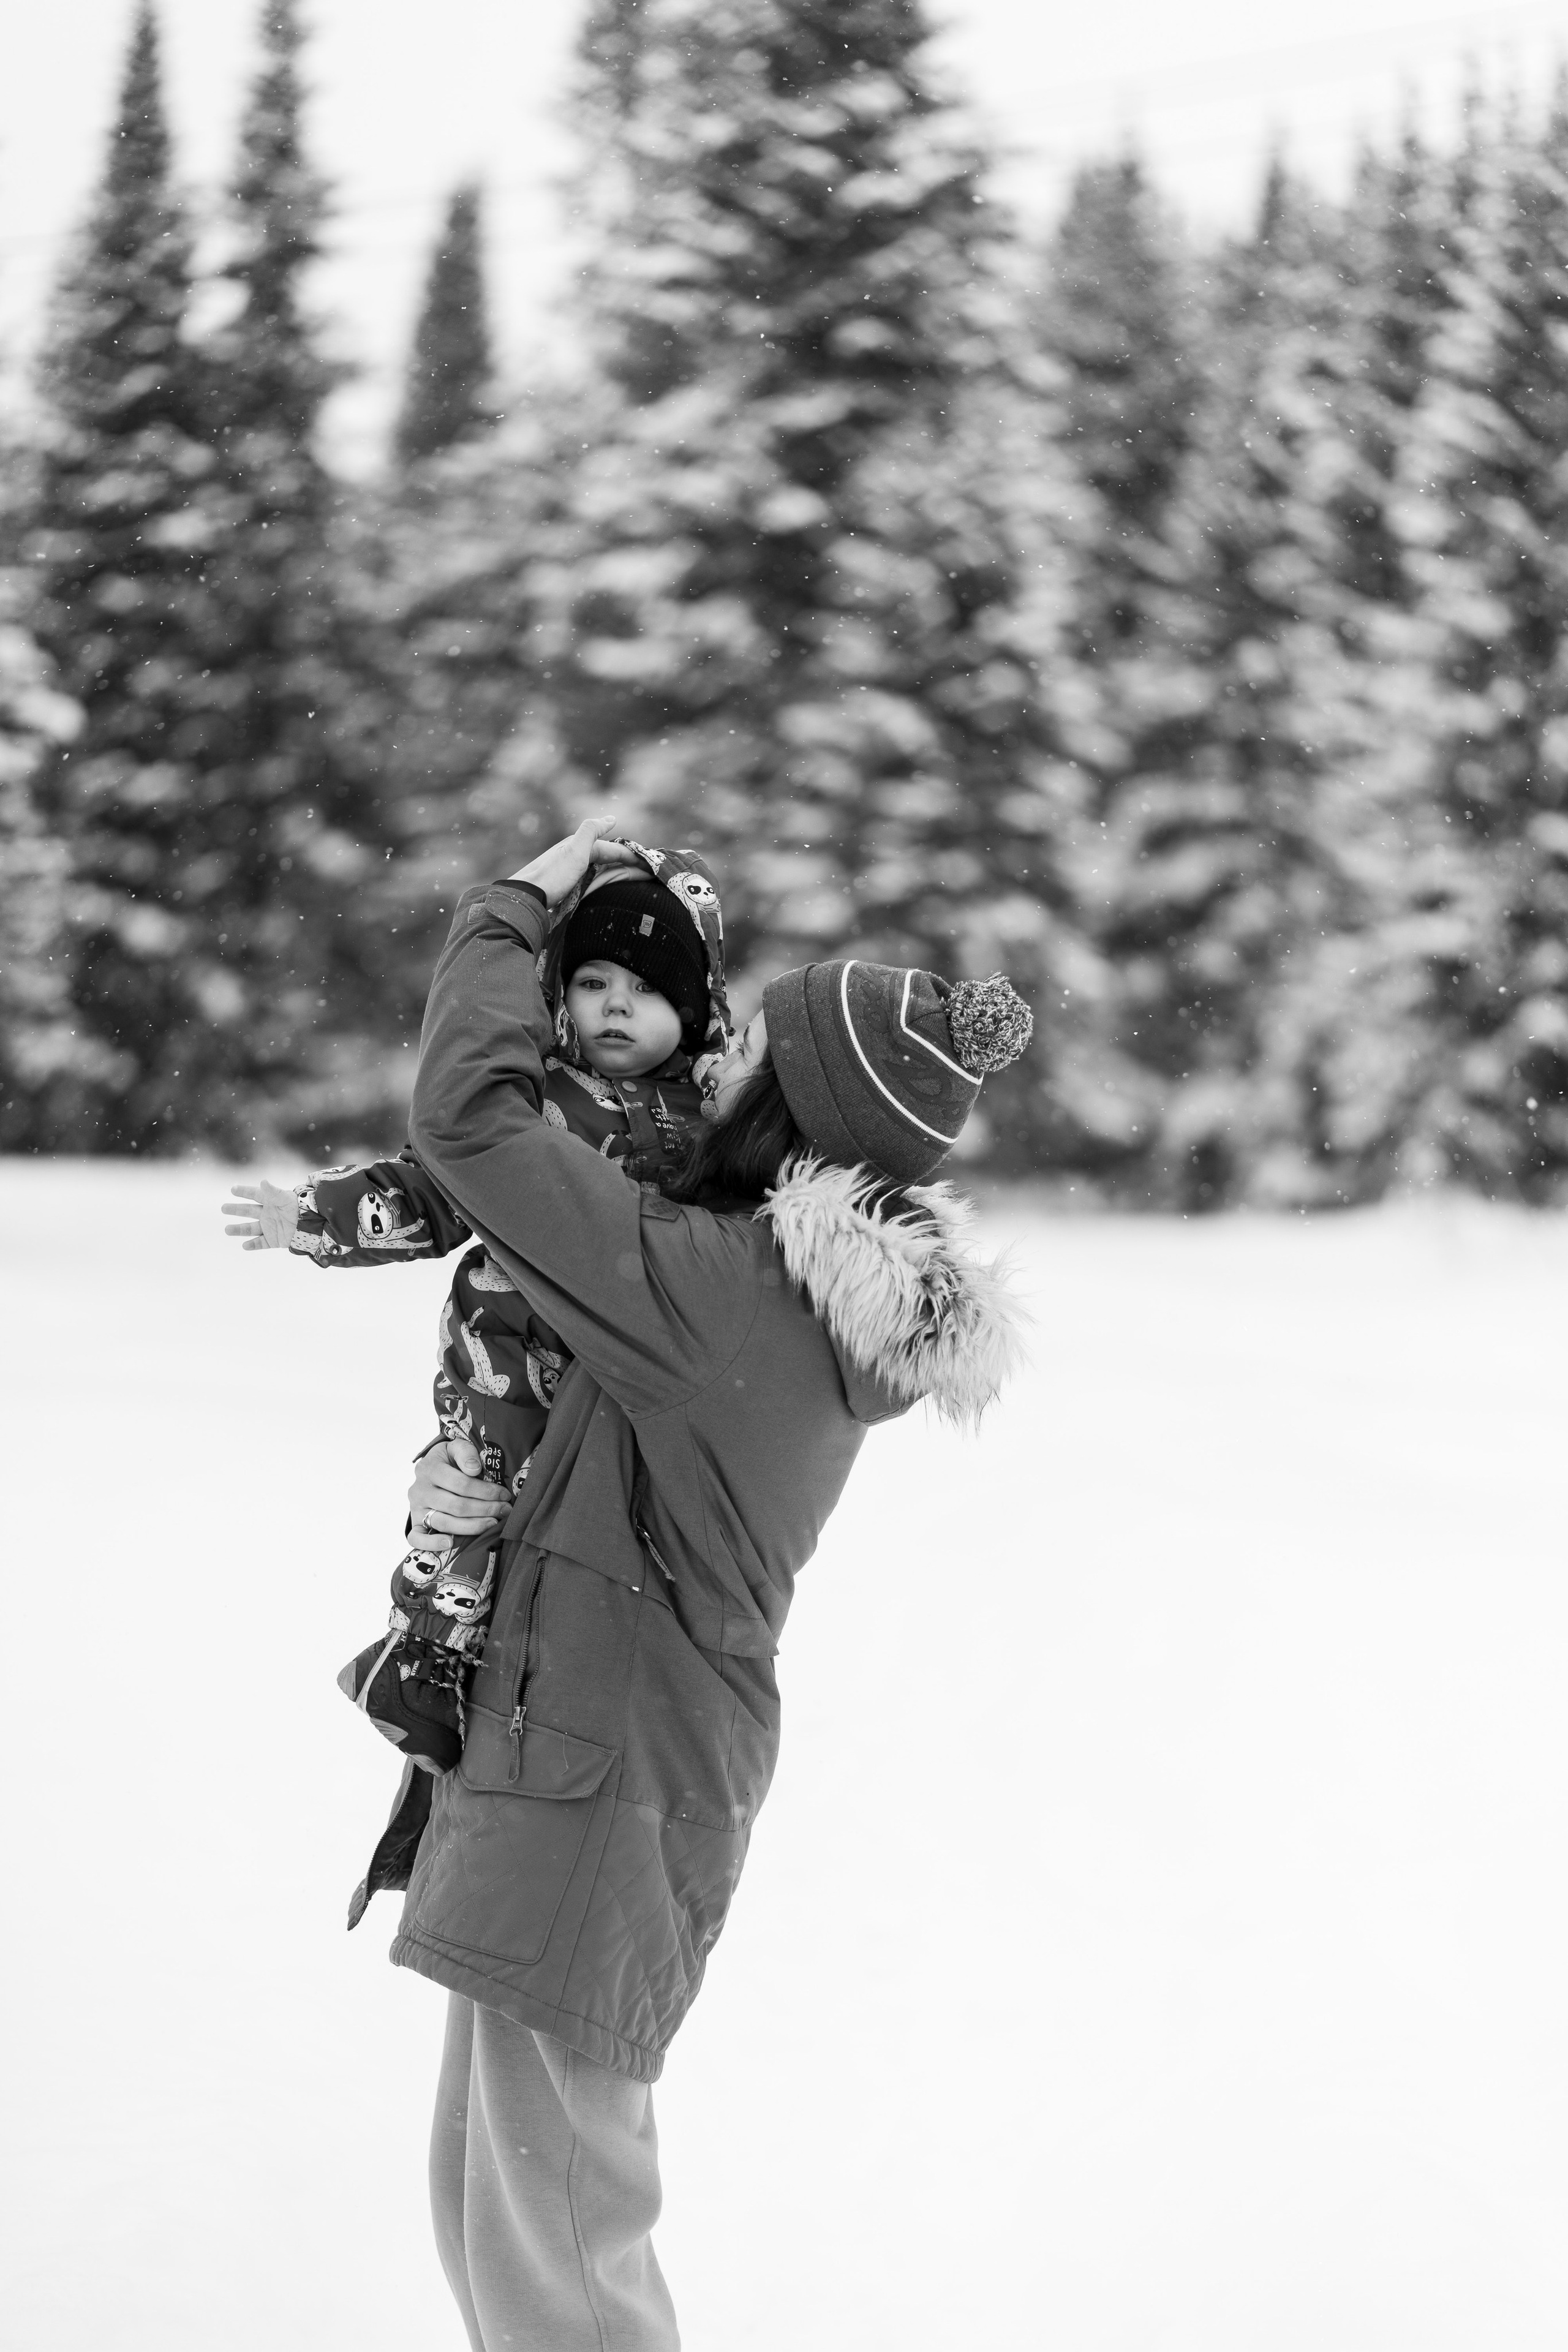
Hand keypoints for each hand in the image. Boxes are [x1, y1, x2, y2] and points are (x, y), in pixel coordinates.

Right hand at [222, 1178, 300, 1250]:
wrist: (311, 1225)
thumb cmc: (298, 1208)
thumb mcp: (286, 1199)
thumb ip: (273, 1192)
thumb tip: (263, 1181)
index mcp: (271, 1201)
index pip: (255, 1194)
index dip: (244, 1191)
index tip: (233, 1189)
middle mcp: (268, 1214)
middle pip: (248, 1211)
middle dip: (236, 1210)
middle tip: (223, 1208)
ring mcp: (269, 1227)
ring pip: (251, 1228)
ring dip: (239, 1229)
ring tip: (227, 1229)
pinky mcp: (274, 1240)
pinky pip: (261, 1243)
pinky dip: (253, 1245)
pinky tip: (244, 1246)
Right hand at [409, 1437, 509, 1543]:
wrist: (430, 1470)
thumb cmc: (448, 1461)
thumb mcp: (456, 1448)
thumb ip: (466, 1452)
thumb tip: (474, 1469)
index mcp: (429, 1468)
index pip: (462, 1484)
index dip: (486, 1492)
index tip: (504, 1495)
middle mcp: (419, 1489)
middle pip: (456, 1506)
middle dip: (485, 1509)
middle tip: (504, 1511)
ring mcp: (415, 1508)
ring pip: (443, 1523)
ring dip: (472, 1526)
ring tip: (492, 1524)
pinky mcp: (414, 1523)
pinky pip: (417, 1538)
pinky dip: (433, 1543)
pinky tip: (451, 1543)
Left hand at [510, 817, 639, 910]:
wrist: (525, 898)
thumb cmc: (552, 876)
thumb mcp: (575, 851)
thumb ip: (591, 831)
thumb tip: (612, 817)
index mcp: (578, 847)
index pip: (612, 850)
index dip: (630, 856)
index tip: (649, 866)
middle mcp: (574, 857)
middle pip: (605, 860)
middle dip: (624, 865)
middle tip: (644, 875)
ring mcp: (568, 873)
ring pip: (598, 871)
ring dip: (614, 875)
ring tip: (629, 883)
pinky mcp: (564, 887)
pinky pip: (589, 883)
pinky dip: (601, 884)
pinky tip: (603, 891)